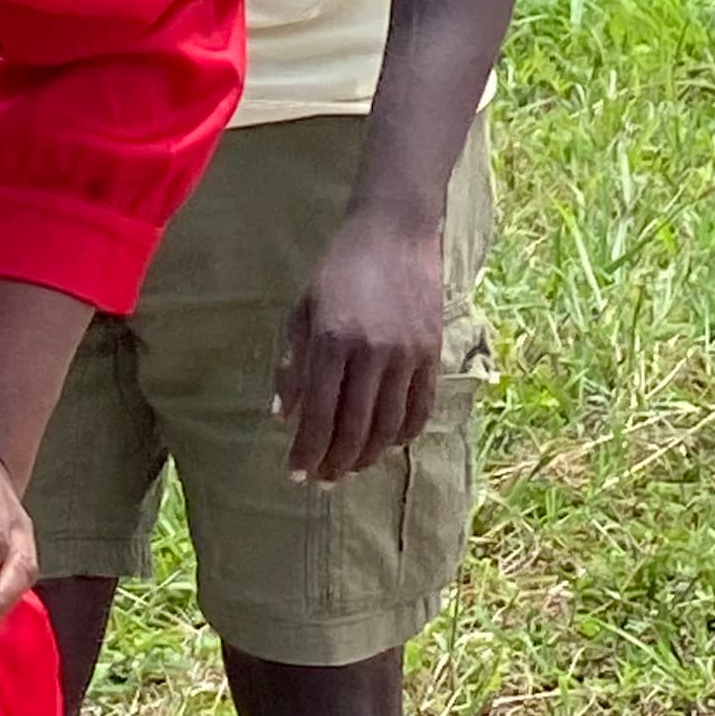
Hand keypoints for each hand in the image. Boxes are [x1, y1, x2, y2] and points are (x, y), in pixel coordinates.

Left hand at [274, 210, 444, 481]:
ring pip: (388, 425)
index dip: (307, 450)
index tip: (295, 474)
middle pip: (354, 427)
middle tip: (322, 483)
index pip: (318, 412)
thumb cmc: (339, 268)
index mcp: (332, 340)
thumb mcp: (304, 310)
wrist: (395, 231)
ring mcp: (407, 355)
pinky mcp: (432, 353)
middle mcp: (371, 353)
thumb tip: (282, 415)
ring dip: (368, 455)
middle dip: (335, 462)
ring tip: (350, 468)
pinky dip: (402, 434)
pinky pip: (420, 408)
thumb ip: (293, 365)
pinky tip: (386, 444)